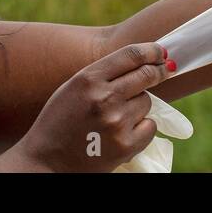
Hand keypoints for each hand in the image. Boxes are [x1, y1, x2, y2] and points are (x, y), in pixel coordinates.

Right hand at [12, 42, 173, 171]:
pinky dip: (142, 127)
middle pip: (147, 74)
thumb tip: (143, 62)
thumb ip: (102, 75)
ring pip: (147, 101)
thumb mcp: (73, 88)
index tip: (160, 52)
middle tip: (164, 70)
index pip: (131, 55)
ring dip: (139, 104)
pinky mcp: (126, 145)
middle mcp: (104, 97)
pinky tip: (123, 132)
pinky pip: (150, 126)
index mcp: (88, 79)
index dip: (152, 51)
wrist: (46, 162)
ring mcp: (117, 122)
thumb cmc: (58, 122)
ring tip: (118, 115)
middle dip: (158, 71)